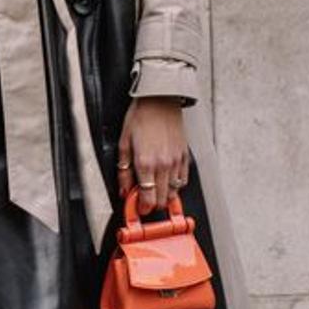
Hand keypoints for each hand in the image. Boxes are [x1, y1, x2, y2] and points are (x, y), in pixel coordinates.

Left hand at [116, 97, 189, 213]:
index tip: (138, 208)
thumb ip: (123, 171)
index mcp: (145, 163)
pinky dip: (176, 186)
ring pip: (174, 192)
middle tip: (144, 200)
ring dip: (164, 196)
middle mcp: (163, 165)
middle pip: (161, 199)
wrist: (160, 99)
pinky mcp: (185, 156)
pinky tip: (167, 181)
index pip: (147, 198)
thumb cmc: (141, 116)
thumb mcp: (123, 143)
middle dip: (152, 204)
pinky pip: (184, 180)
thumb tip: (124, 190)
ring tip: (155, 191)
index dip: (142, 208)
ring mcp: (176, 161)